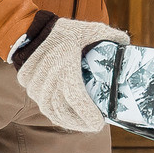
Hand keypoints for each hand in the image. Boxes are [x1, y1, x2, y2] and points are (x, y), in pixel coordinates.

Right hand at [14, 16, 127, 132]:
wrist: (31, 27)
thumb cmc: (64, 31)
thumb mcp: (90, 29)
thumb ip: (110, 36)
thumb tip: (127, 44)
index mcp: (67, 68)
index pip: (77, 99)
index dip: (88, 115)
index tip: (99, 123)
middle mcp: (49, 79)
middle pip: (63, 112)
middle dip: (79, 123)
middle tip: (92, 125)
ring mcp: (35, 84)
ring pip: (49, 110)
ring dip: (65, 119)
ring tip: (79, 122)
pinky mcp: (27, 85)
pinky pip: (40, 103)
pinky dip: (53, 110)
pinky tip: (63, 113)